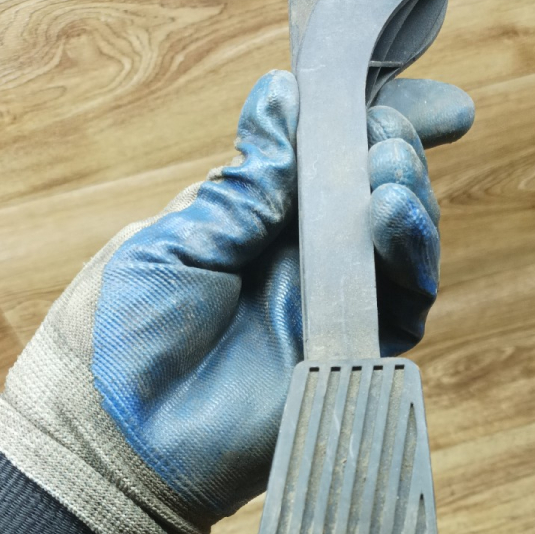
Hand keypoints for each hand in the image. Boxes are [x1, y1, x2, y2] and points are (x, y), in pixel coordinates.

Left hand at [0, 71, 473, 533]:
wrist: (126, 438)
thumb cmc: (128, 338)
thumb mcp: (178, 242)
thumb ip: (243, 187)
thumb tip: (280, 100)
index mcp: (256, 228)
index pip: (322, 167)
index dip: (358, 130)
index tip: (380, 95)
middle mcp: (301, 266)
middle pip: (372, 200)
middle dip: (389, 156)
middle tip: (380, 138)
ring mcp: (329, 312)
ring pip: (397, 247)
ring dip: (406, 199)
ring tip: (389, 176)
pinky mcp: (350, 358)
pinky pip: (402, 305)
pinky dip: (409, 257)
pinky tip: (392, 217)